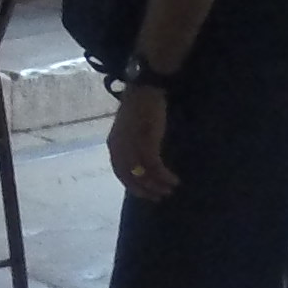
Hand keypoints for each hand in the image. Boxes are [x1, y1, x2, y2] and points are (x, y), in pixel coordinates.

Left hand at [107, 78, 176, 200]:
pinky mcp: (146, 142)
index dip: (132, 187)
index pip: (120, 173)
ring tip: (169, 189)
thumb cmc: (138, 109)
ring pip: (143, 174)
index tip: (145, 195)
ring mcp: (132, 145)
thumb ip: (130, 147)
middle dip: (145, 190)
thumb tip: (140, 167)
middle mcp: (119, 148)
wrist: (144, 91)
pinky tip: (173, 180)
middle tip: (159, 197)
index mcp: (113, 145)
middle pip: (130, 177)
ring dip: (157, 185)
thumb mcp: (129, 131)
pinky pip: (155, 166)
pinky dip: (164, 176)